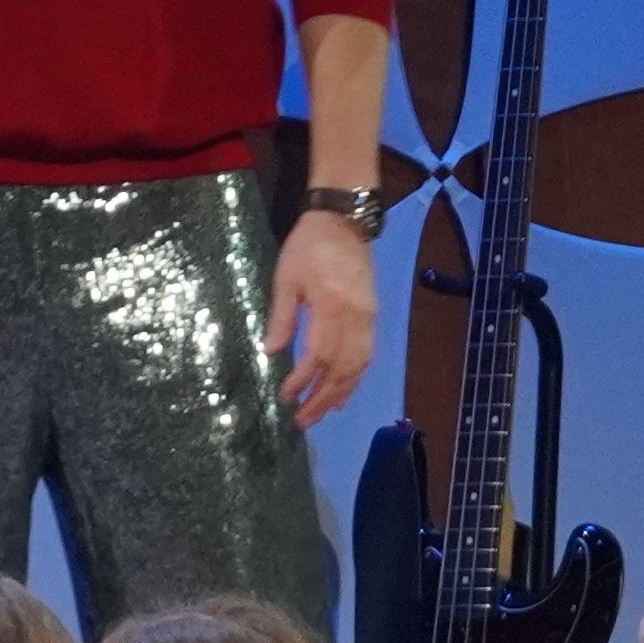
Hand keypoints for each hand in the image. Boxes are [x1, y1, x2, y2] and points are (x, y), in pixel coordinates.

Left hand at [266, 205, 378, 423]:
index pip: (318, 354)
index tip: (285, 396)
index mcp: (331, 306)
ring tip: (321, 413)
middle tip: (302, 420)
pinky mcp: (373, 317)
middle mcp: (356, 317)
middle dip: (321, 397)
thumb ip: (282, 316)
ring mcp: (369, 318)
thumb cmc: (308, 247)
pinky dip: (355, 378)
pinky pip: (367, 355)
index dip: (302, 380)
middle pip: (342, 368)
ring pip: (358, 366)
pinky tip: (342, 392)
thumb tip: (270, 351)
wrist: (344, 223)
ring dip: (340, 394)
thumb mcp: (286, 277)